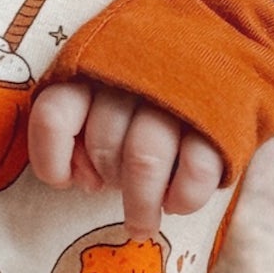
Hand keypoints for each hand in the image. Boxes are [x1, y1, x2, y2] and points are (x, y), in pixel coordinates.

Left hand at [28, 79, 224, 236]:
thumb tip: (82, 179)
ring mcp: (179, 95)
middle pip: (103, 144)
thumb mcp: (102, 94)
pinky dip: (183, 197)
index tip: (63, 180)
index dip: (51, 156)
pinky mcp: (222, 117)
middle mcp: (132, 76)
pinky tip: (177, 204)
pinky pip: (196, 170)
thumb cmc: (147, 86)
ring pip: (145, 160)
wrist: (221, 50)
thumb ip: (80, 129)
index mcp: (93, 66)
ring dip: (141, 204)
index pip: (55, 113)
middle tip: (118, 189)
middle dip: (108, 179)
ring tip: (142, 222)